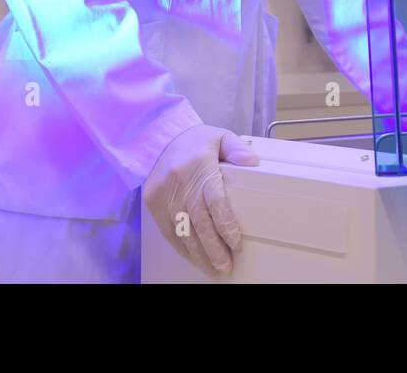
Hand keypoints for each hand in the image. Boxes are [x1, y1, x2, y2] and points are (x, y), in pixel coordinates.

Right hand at [143, 124, 259, 276]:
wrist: (159, 139)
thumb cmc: (194, 142)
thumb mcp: (219, 137)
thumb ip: (237, 149)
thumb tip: (253, 161)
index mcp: (200, 166)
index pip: (215, 202)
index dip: (226, 226)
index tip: (235, 244)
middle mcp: (181, 183)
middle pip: (200, 224)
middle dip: (214, 250)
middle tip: (226, 267)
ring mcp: (165, 196)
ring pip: (183, 233)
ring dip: (199, 255)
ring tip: (214, 269)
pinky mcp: (154, 204)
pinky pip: (169, 232)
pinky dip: (183, 248)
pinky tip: (195, 258)